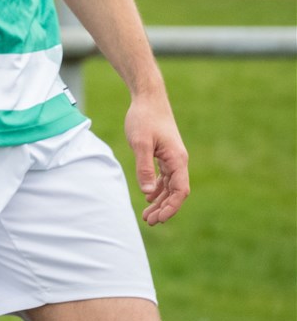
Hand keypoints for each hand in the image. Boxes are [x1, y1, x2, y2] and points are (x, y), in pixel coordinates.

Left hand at [126, 91, 189, 224]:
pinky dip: (157, 188)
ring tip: (147, 215)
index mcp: (177, 160)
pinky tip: (148, 196)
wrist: (148, 98)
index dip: (171, 207)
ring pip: (169, 186)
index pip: (180, 191)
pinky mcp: (165, 154)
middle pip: (175, 192)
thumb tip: (146, 192)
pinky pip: (164, 176)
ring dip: (160, 200)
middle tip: (149, 222)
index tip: (159, 219)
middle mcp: (178, 161)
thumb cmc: (144, 118)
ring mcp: (172, 158)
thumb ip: (144, 167)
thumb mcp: (140, 143)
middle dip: (164, 208)